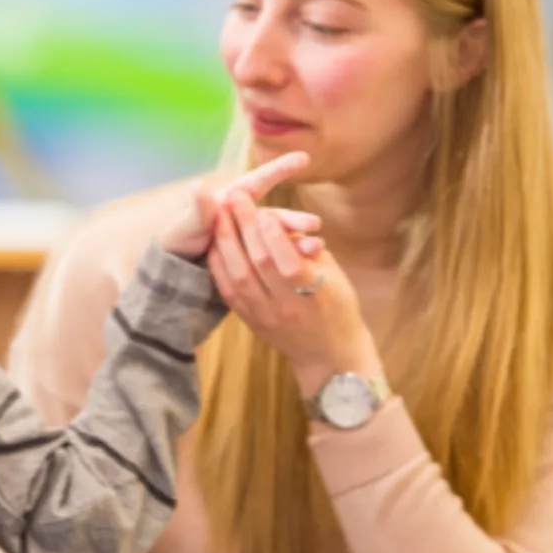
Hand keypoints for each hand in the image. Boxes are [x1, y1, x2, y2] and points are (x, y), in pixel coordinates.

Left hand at [158, 150, 318, 259]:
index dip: (279, 169)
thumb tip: (199, 187)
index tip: (303, 158)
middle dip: (295, 219)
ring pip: (279, 238)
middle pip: (274, 215)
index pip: (258, 181)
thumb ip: (199, 210)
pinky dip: (291, 260)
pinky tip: (308, 264)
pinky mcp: (255, 257)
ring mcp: (252, 237)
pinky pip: (276, 258)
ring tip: (316, 248)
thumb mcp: (188, 225)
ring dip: (298, 241)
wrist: (176, 270)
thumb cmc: (179, 240)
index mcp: (231, 201)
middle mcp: (245, 217)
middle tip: (314, 224)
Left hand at [207, 192, 381, 394]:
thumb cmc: (338, 306)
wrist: (329, 355)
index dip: (272, 233)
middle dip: (244, 226)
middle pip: (258, 262)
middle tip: (234, 197)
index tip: (262, 207)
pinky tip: (214, 244)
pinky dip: (219, 265)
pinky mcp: (250, 321)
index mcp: (312, 293)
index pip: (286, 260)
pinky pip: (228, 291)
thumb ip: (309, 249)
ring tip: (219, 214)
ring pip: (238, 275)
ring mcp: (264, 316)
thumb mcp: (334, 275)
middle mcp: (285, 306)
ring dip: (226, 242)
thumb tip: (285, 223)